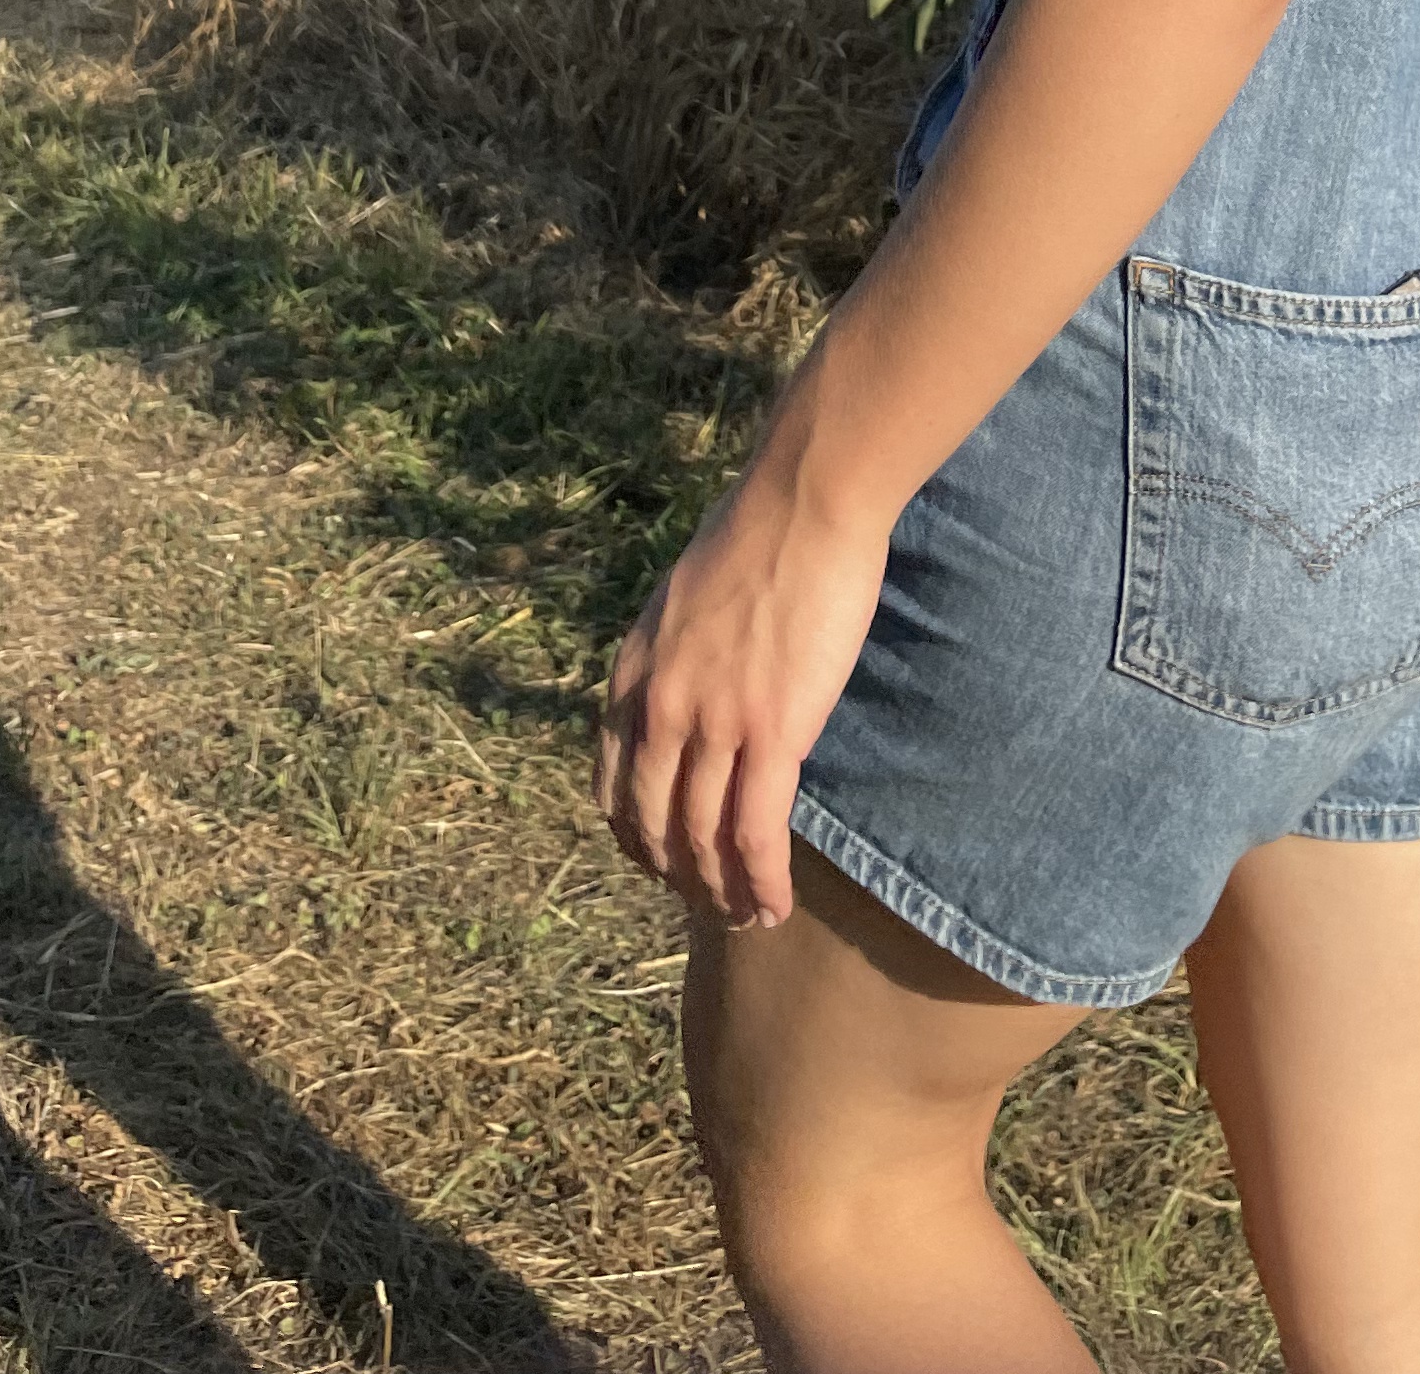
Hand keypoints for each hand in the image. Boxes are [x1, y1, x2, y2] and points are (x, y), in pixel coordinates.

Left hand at [592, 462, 893, 927]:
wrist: (805, 502)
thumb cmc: (758, 534)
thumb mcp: (680, 600)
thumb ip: (673, 656)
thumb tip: (688, 689)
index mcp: (632, 675)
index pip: (614, 787)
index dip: (636, 838)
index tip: (665, 862)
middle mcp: (660, 708)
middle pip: (654, 825)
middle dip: (679, 877)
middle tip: (709, 904)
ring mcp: (713, 723)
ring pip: (703, 840)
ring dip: (723, 892)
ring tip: (747, 916)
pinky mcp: (772, 732)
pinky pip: (757, 831)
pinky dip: (762, 880)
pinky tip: (775, 904)